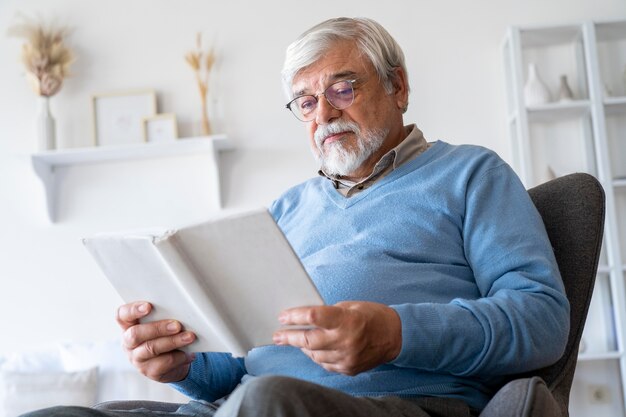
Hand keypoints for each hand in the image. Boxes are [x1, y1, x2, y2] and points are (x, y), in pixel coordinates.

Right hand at [116, 301, 195, 382]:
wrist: (174, 362)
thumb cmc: (165, 335)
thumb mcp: (161, 323)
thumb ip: (163, 315)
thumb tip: (180, 310)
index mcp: (129, 326)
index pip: (122, 315)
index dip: (132, 310)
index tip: (149, 306)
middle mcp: (129, 343)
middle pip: (135, 334)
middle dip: (158, 328)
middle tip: (177, 325)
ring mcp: (138, 359)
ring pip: (151, 348)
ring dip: (173, 341)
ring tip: (189, 337)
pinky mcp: (150, 371)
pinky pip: (164, 363)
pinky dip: (179, 356)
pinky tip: (188, 353)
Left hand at [272, 301, 401, 375]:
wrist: (395, 336)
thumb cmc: (371, 316)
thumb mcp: (350, 306)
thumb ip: (328, 313)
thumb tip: (304, 318)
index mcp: (346, 320)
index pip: (314, 317)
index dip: (295, 316)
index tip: (283, 317)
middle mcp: (346, 340)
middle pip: (308, 341)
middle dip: (289, 337)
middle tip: (277, 335)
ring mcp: (347, 357)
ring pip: (314, 355)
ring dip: (303, 347)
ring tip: (296, 339)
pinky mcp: (348, 369)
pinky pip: (325, 363)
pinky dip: (317, 356)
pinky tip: (314, 349)